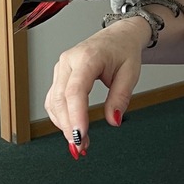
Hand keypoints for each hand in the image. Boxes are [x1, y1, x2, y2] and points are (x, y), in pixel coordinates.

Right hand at [45, 17, 147, 157]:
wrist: (118, 36)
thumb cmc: (123, 50)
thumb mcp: (131, 72)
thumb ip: (121, 97)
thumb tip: (113, 120)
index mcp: (87, 57)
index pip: (75, 90)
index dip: (75, 115)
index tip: (80, 135)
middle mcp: (68, 62)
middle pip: (59, 99)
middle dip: (68, 126)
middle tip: (82, 147)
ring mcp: (61, 68)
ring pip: (53, 102)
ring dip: (63, 125)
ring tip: (81, 143)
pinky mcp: (60, 76)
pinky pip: (53, 100)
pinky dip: (60, 117)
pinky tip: (71, 129)